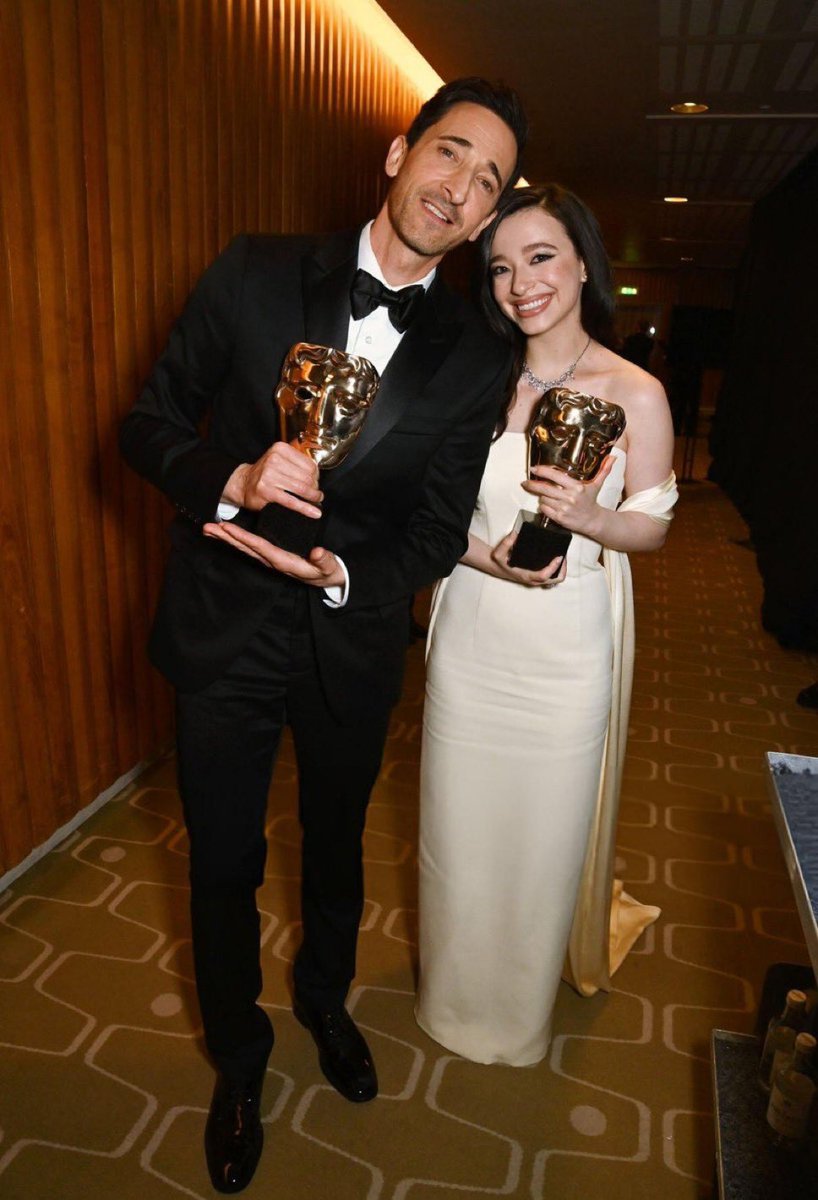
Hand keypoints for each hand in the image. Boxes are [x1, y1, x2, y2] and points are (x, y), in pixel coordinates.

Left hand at [203, 521, 344, 587]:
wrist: (328, 580)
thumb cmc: (328, 571)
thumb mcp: (329, 567)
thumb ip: (324, 560)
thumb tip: (318, 552)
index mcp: (283, 561)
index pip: (259, 547)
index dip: (242, 537)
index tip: (226, 528)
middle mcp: (272, 561)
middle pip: (245, 548)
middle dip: (226, 538)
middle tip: (207, 528)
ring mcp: (270, 560)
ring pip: (244, 548)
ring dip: (226, 539)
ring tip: (209, 530)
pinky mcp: (271, 557)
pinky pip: (250, 548)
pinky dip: (236, 540)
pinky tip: (226, 535)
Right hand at [223, 442, 322, 516]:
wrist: (243, 483)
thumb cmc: (265, 473)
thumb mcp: (278, 459)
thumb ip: (296, 462)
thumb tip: (318, 474)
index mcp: (280, 449)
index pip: (309, 464)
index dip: (317, 476)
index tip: (316, 482)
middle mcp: (274, 460)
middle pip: (307, 477)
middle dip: (315, 488)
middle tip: (316, 494)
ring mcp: (268, 475)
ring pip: (301, 489)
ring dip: (313, 497)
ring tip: (316, 501)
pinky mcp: (266, 491)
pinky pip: (291, 501)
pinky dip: (305, 508)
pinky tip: (314, 513)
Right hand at [489, 532, 567, 587]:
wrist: (496, 567)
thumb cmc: (499, 561)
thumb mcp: (498, 552)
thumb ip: (506, 543)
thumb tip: (516, 533)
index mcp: (526, 575)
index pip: (544, 575)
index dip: (553, 567)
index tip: (559, 557)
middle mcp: (532, 580)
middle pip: (554, 580)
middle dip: (562, 569)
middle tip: (563, 556)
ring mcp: (535, 580)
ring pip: (554, 580)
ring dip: (560, 570)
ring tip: (561, 558)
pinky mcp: (535, 577)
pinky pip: (550, 577)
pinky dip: (556, 571)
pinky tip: (556, 561)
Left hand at [523, 454, 614, 535]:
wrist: (593, 521)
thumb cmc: (592, 501)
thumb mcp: (597, 484)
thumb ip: (603, 470)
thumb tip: (613, 457)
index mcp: (576, 487)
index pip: (555, 476)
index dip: (542, 471)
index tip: (534, 469)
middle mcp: (569, 497)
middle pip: (544, 488)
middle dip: (532, 484)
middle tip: (525, 482)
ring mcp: (563, 508)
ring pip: (543, 499)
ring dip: (541, 497)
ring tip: (545, 495)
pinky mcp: (559, 518)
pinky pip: (544, 509)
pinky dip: (543, 506)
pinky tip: (548, 504)